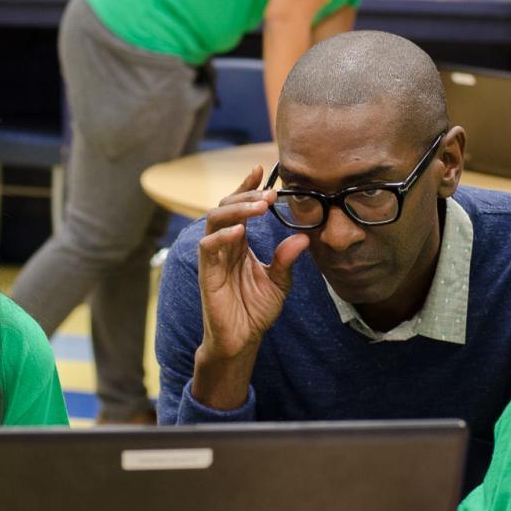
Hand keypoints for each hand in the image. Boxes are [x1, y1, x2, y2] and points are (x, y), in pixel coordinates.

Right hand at [192, 167, 309, 409]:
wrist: (242, 340)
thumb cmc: (255, 310)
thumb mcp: (279, 282)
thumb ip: (287, 259)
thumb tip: (304, 238)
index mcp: (238, 243)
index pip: (239, 207)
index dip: (247, 187)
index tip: (262, 170)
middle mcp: (223, 245)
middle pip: (225, 207)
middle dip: (246, 196)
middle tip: (269, 193)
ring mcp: (213, 258)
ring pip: (214, 220)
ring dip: (236, 210)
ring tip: (259, 206)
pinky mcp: (207, 273)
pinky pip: (207, 247)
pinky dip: (222, 235)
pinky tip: (240, 232)